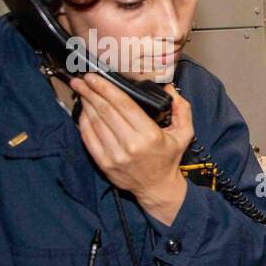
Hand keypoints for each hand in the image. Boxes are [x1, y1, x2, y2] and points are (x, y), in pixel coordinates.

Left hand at [70, 77, 193, 224]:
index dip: (107, 88)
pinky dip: (83, 122)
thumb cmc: (168, 158)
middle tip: (82, 79)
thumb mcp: (184, 134)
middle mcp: (131, 145)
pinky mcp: (104, 163)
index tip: (95, 77)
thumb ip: (182, 109)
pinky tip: (83, 111)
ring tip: (81, 91)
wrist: (157, 188)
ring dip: (86, 104)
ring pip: (95, 122)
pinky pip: (89, 137)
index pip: (124, 105)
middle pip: (106, 111)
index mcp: (150, 135)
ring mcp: (115, 155)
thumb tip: (169, 88)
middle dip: (91, 92)